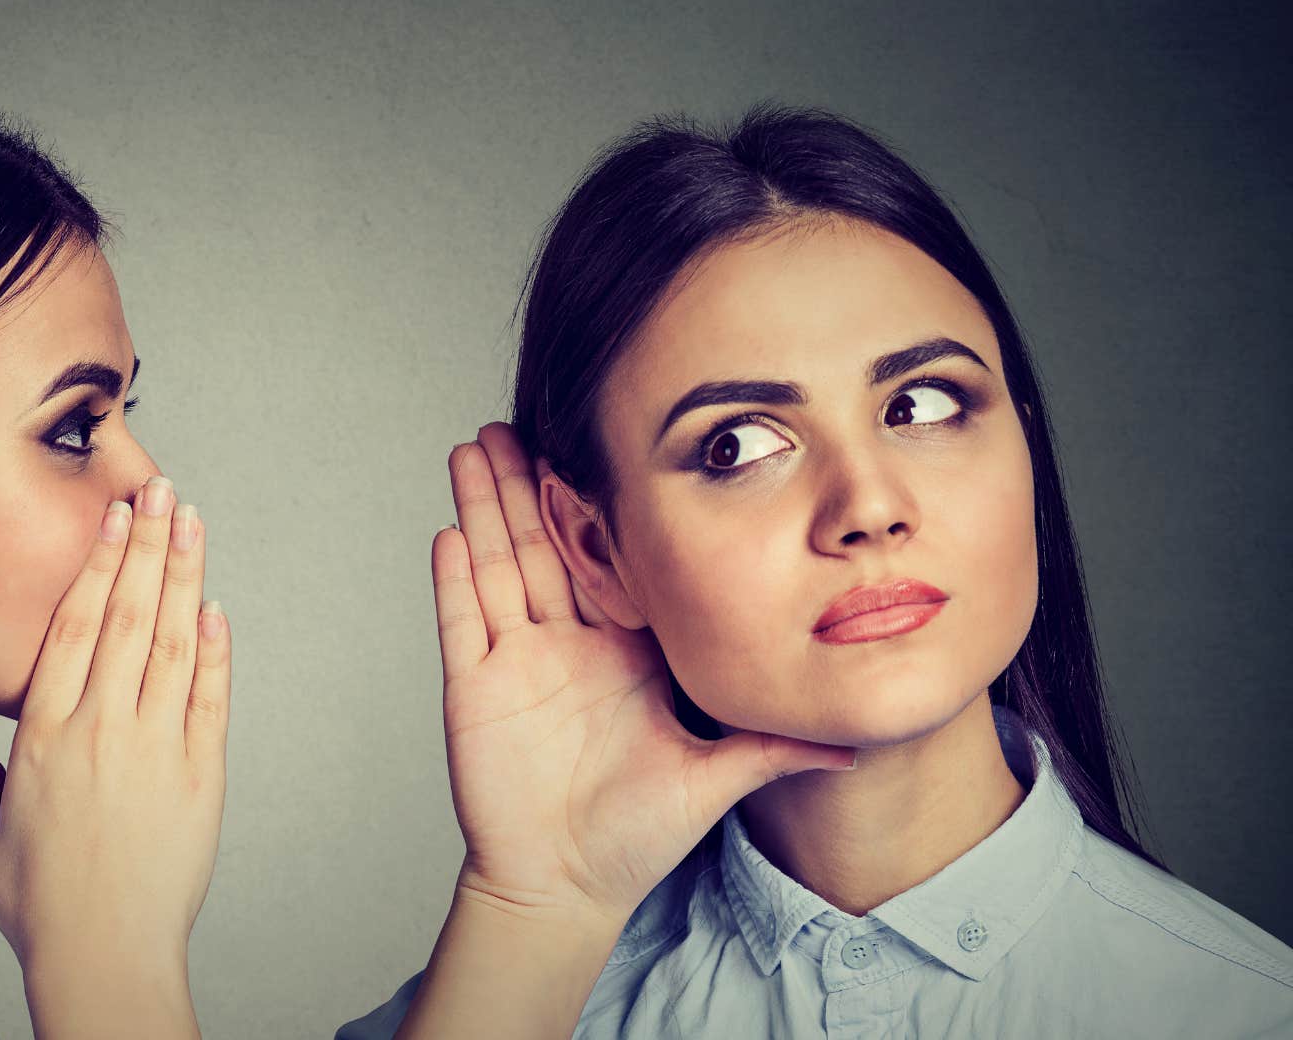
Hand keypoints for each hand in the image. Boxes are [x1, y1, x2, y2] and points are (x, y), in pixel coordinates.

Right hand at [0, 476, 229, 1038]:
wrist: (104, 954)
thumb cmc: (44, 910)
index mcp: (41, 734)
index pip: (73, 625)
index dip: (95, 563)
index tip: (110, 519)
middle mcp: (99, 727)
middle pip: (126, 613)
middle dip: (145, 543)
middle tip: (160, 491)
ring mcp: (155, 746)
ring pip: (170, 640)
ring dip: (183, 574)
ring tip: (192, 522)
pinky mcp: (202, 774)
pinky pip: (210, 696)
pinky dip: (214, 648)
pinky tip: (215, 607)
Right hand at [435, 424, 851, 927]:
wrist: (567, 886)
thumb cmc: (634, 835)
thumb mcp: (714, 778)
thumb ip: (773, 749)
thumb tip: (854, 741)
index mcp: (620, 651)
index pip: (607, 562)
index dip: (597, 507)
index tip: (596, 448)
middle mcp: (565, 645)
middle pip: (541, 545)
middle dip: (524, 483)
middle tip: (514, 418)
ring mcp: (516, 665)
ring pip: (496, 568)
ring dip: (483, 508)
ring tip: (471, 447)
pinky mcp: (476, 692)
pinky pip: (462, 625)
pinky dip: (454, 580)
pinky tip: (449, 531)